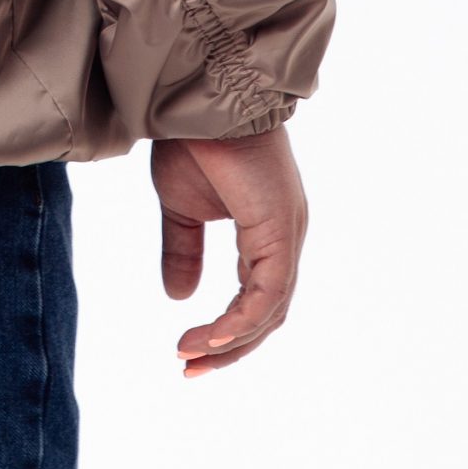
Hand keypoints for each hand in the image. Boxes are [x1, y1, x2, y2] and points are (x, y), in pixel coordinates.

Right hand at [152, 123, 308, 375]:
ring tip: (189, 354)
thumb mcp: (181, 207)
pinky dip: (239, 321)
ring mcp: (287, 234)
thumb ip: (184, 250)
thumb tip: (180, 298)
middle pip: (267, 315)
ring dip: (230, 341)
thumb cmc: (192, 141)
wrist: (195, 99)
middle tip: (187, 369)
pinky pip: (267, 294)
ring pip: (270, 311)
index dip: (224, 331)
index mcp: (266, 233)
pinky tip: (210, 336)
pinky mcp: (280, 230)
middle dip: (227, 348)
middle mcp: (285, 238)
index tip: (185, 352)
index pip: (255, 299)